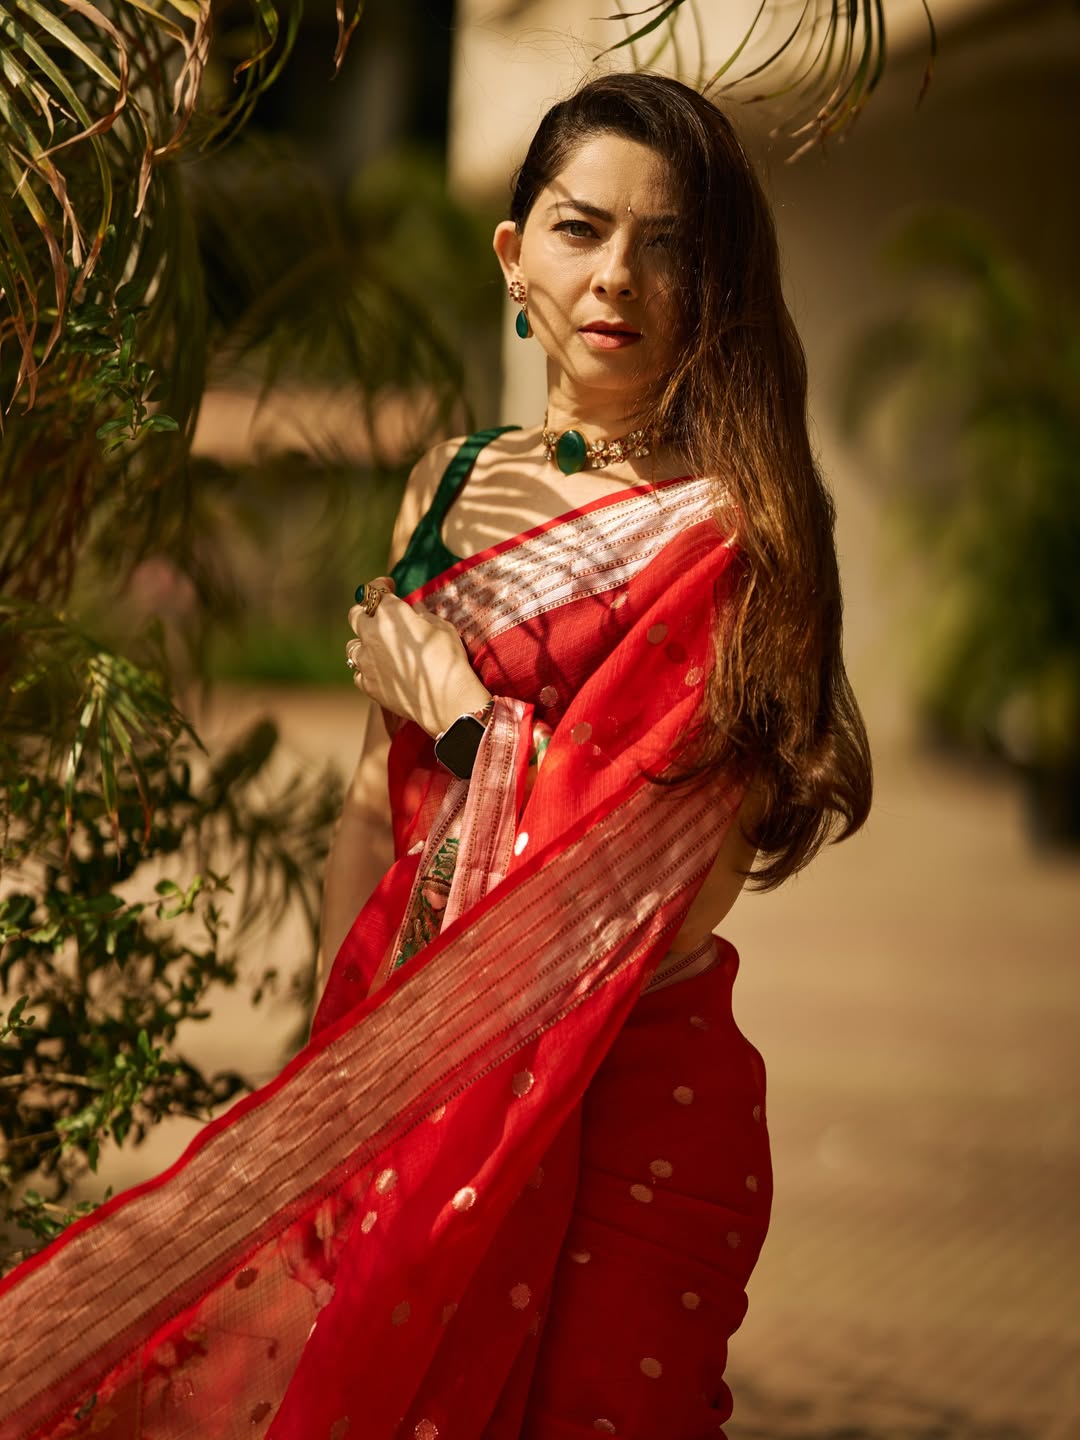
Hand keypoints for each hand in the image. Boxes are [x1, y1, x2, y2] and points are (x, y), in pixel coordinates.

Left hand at [346, 578, 491, 737]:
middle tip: (379, 615)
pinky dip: (367, 669)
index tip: (388, 585)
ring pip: (353, 646)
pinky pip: (359, 672)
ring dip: (363, 643)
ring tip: (378, 647)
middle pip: (355, 615)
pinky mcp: (367, 684)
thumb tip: (414, 611)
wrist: (447, 700)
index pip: (375, 590)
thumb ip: (423, 616)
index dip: (381, 585)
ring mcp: (366, 661)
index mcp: (390, 614)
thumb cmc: (449, 659)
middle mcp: (371, 634)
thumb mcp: (442, 628)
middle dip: (366, 612)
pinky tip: (380, 671)